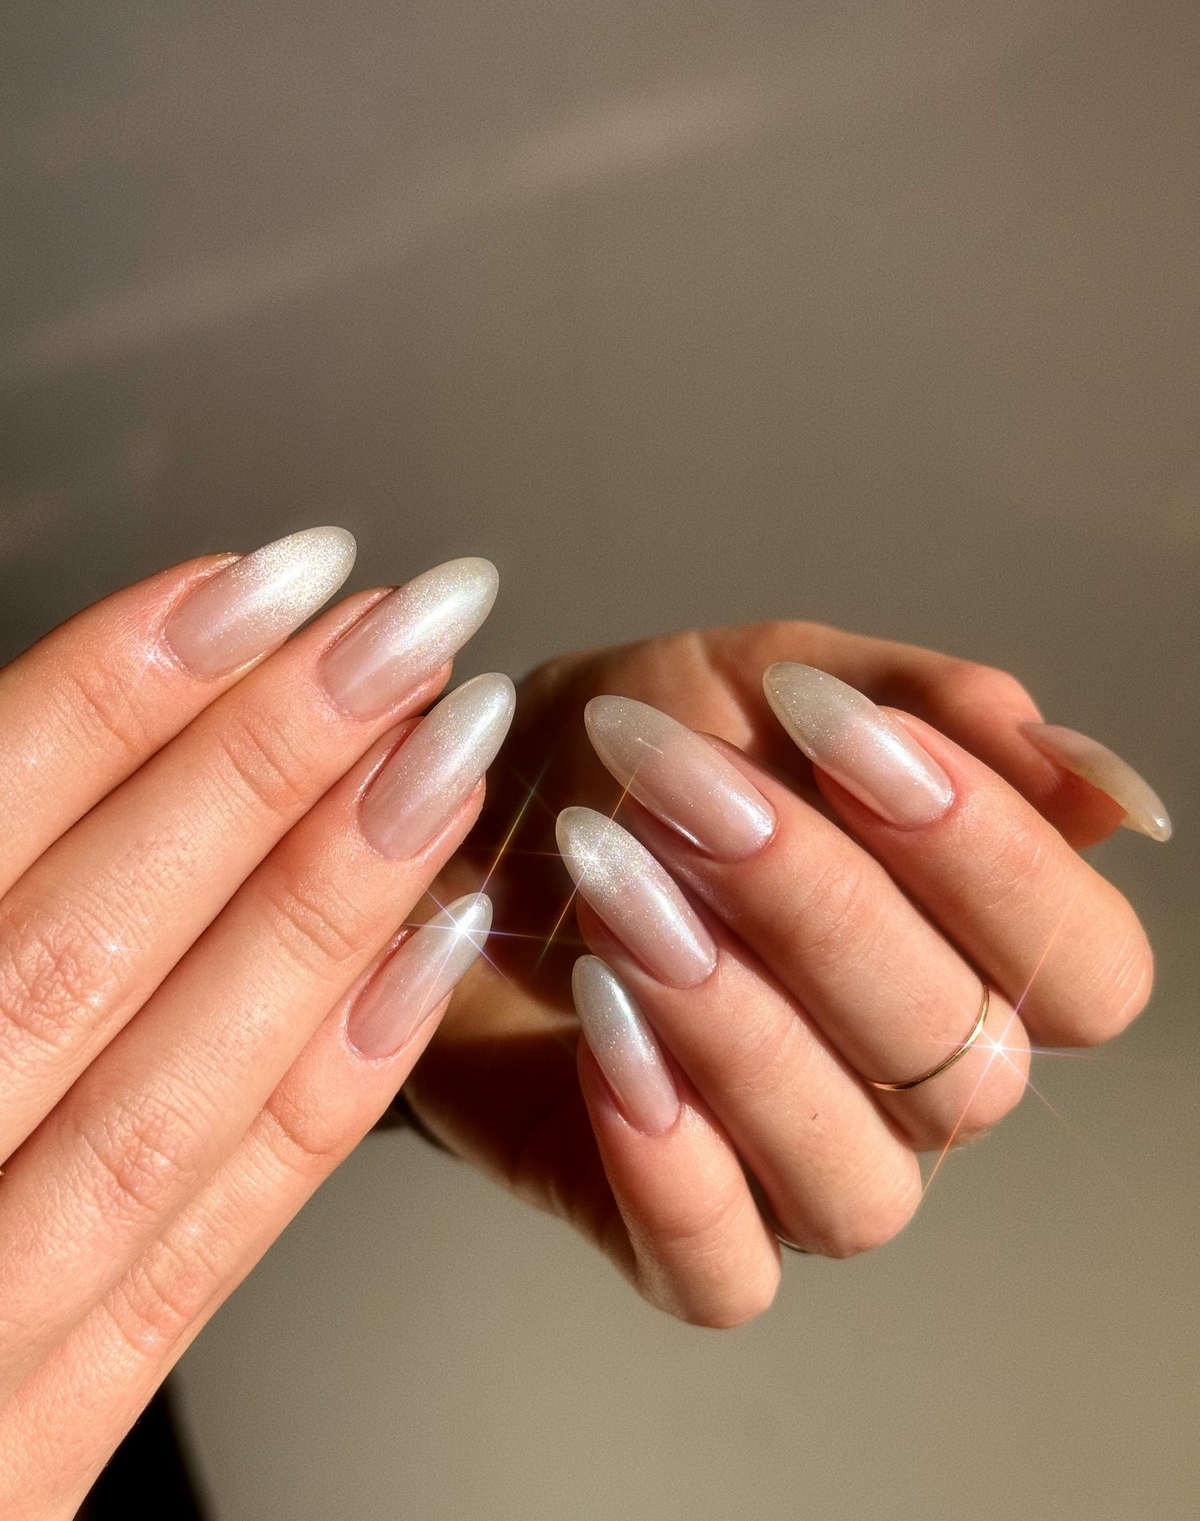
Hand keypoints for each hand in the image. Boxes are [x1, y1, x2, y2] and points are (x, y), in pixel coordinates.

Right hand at [0, 529, 509, 1518]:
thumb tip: (65, 724)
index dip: (114, 698)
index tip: (260, 585)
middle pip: (84, 945)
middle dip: (260, 772)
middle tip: (401, 635)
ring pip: (169, 1090)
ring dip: (325, 906)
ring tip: (444, 758)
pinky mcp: (35, 1443)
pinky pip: (200, 1252)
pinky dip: (325, 1097)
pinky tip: (426, 957)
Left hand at [410, 622, 1166, 1326]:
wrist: (464, 824)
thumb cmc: (631, 758)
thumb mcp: (769, 683)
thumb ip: (930, 710)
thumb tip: (1093, 783)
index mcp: (973, 958)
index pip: (1088, 971)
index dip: (996, 862)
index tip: (848, 734)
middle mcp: (915, 1088)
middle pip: (966, 1070)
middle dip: (821, 911)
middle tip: (687, 792)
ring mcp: (802, 1178)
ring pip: (855, 1183)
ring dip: (735, 1025)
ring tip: (615, 888)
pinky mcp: (678, 1241)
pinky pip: (723, 1273)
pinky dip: (670, 1163)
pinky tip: (604, 1033)